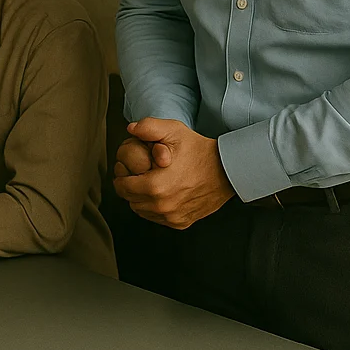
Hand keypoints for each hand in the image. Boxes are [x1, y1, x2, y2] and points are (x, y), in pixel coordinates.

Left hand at [112, 118, 233, 228]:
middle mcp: (162, 206)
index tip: (129, 168)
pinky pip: (157, 218)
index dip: (123, 174)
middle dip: (131, 186)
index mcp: (155, 186)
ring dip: (141, 198)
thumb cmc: (200, 151)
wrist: (228, 171)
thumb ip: (148, 127)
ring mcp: (172, 217)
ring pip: (141, 210)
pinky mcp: (180, 222)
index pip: (122, 186)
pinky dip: (156, 208)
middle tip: (141, 174)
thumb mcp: (174, 131)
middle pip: (130, 199)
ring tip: (152, 182)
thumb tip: (131, 129)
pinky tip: (164, 193)